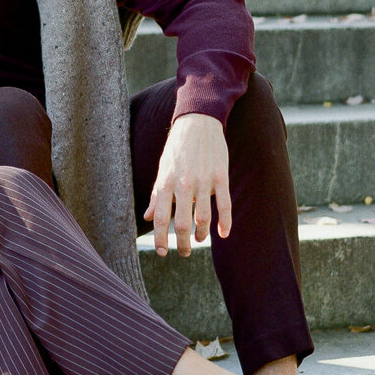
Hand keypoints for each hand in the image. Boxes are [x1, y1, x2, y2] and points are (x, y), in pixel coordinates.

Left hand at [144, 113, 231, 257]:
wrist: (198, 121)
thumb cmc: (178, 147)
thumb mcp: (163, 168)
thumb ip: (157, 194)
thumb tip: (148, 217)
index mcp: (166, 182)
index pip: (161, 218)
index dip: (160, 239)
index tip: (162, 252)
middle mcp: (184, 184)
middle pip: (182, 224)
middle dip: (182, 244)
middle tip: (183, 252)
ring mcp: (204, 181)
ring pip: (203, 218)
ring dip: (201, 235)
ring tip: (199, 240)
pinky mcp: (221, 177)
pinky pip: (225, 206)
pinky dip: (225, 223)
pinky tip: (223, 234)